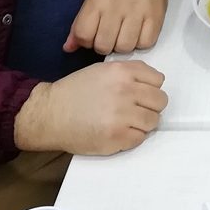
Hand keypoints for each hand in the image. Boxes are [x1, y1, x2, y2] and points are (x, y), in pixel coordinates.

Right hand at [14, 61, 167, 154]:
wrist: (49, 114)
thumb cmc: (74, 92)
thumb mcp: (101, 70)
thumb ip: (128, 72)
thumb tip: (153, 82)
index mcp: (122, 72)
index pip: (158, 80)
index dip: (150, 88)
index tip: (140, 94)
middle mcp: (125, 91)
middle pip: (160, 101)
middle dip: (149, 106)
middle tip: (134, 110)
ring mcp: (122, 115)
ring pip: (153, 121)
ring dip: (142, 123)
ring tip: (124, 122)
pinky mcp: (117, 137)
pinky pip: (140, 138)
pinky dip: (131, 137)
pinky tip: (116, 132)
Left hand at [64, 0, 168, 55]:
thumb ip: (79, 24)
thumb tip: (68, 48)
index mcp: (98, 0)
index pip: (83, 34)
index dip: (85, 41)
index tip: (92, 35)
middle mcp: (116, 6)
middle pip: (104, 45)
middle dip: (104, 46)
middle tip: (109, 36)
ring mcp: (138, 12)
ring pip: (124, 48)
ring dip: (123, 46)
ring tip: (124, 35)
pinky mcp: (155, 18)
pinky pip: (145, 44)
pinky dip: (140, 43)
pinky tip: (138, 33)